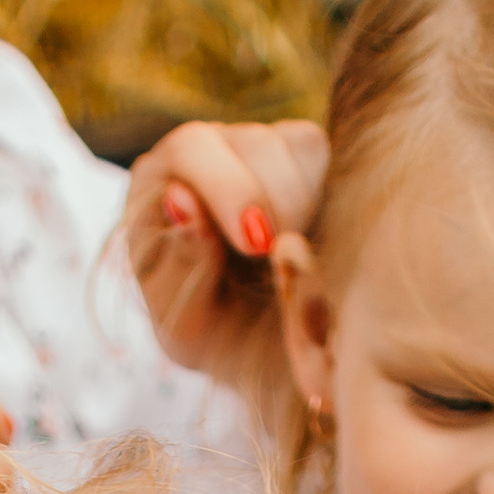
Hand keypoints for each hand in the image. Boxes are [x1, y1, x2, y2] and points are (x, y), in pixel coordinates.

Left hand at [123, 118, 328, 402]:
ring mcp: (263, 148)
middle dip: (278, 197)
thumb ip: (181, 267)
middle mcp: (210, 153)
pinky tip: (319, 245)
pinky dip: (333, 200)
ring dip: (308, 205)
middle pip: (254, 140)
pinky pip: (332, 161)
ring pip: (301, 145)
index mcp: (159, 183)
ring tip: (299, 263)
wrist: (265, 353)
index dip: (228, 188)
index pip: (190, 149)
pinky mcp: (311, 160)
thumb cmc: (212, 338)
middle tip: (289, 254)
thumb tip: (181, 196)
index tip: (258, 245)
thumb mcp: (188, 326)